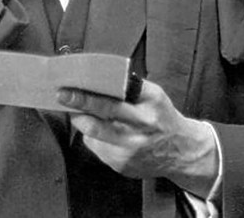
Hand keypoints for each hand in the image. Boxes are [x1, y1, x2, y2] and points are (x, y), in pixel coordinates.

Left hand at [58, 81, 218, 198]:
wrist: (181, 152)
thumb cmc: (163, 116)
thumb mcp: (154, 95)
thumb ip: (131, 87)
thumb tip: (99, 77)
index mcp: (148, 109)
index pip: (112, 102)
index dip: (87, 96)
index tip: (68, 88)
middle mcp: (139, 133)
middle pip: (99, 120)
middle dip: (77, 106)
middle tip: (62, 96)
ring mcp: (129, 153)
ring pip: (93, 135)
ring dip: (83, 121)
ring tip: (81, 111)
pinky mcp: (122, 166)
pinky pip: (97, 148)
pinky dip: (94, 136)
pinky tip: (103, 130)